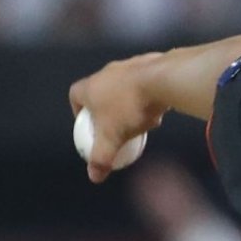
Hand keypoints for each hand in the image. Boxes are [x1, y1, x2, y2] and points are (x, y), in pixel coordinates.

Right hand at [69, 54, 166, 182]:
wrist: (164, 80)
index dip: (79, 112)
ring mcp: (131, 65)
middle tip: (116, 128)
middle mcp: (108, 71)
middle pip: (102, 92)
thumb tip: (94, 177)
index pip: (75, 95)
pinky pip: (147, 83)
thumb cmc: (131, 108)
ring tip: (141, 123)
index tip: (89, 126)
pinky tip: (158, 112)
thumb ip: (101, 157)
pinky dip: (149, 98)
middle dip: (108, 111)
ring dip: (131, 105)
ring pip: (126, 88)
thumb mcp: (112, 138)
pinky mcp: (153, 64)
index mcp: (91, 85)